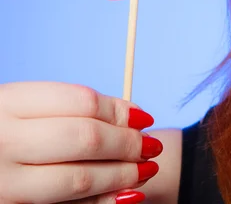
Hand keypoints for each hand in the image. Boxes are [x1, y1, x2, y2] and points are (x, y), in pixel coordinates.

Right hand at [0, 82, 162, 203]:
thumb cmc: (0, 131)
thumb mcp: (19, 109)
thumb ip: (64, 110)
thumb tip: (132, 116)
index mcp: (5, 103)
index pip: (81, 101)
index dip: (120, 110)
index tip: (142, 117)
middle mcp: (1, 141)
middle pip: (84, 138)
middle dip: (127, 144)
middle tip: (150, 146)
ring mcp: (2, 182)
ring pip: (76, 179)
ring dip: (120, 175)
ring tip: (145, 170)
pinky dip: (99, 203)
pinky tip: (123, 197)